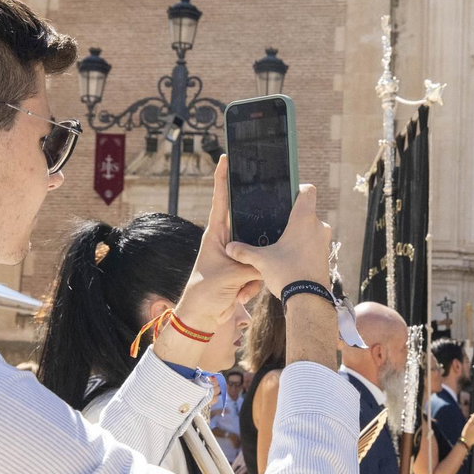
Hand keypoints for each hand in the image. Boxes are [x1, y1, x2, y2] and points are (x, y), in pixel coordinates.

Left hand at [165, 158, 262, 358]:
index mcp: (216, 234)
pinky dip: (252, 286)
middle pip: (247, 224)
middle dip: (256, 231)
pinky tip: (239, 296)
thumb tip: (271, 258)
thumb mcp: (231, 275)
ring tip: (239, 288)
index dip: (222, 178)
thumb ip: (253, 263)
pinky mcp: (243, 271)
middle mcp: (226, 241)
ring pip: (257, 253)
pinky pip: (258, 271)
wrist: (202, 317)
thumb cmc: (205, 291)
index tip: (226, 157)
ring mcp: (236, 256)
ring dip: (253, 275)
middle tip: (269, 219)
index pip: (220, 199)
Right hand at [222, 171, 331, 296]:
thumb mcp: (261, 260)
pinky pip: (313, 245)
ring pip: (310, 230)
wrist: (308, 300)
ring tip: (280, 243)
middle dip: (291, 218)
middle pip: (306, 212)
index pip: (308, 191)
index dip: (298, 188)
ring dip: (297, 234)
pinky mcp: (325, 256)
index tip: (286, 194)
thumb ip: (244, 251)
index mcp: (304, 219)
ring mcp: (324, 242)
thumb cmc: (287, 273)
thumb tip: (229, 247)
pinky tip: (288, 257)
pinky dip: (302, 247)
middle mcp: (318, 227)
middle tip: (275, 224)